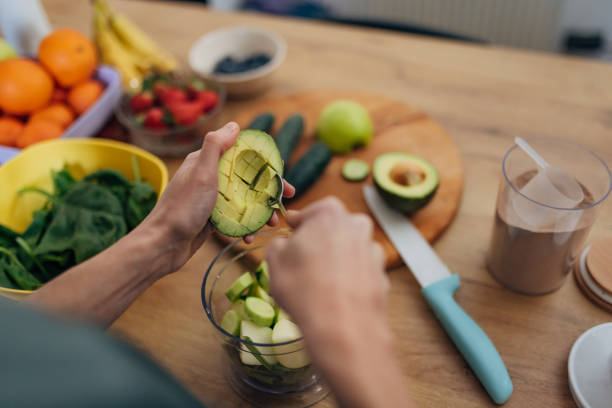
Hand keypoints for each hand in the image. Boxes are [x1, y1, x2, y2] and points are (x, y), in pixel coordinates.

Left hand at [142, 122, 293, 275]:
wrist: (163, 244)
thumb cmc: (182, 208)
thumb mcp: (201, 172)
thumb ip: (216, 146)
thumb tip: (234, 125)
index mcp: (206, 162)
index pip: (243, 156)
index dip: (265, 164)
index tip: (282, 174)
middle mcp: (210, 178)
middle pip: (248, 180)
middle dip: (268, 191)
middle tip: (285, 202)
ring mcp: (211, 199)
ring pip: (245, 201)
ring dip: (260, 212)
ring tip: (271, 224)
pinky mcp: (211, 219)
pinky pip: (236, 219)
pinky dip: (246, 226)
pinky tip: (249, 237)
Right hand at [265, 197, 410, 407]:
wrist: (342, 326)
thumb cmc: (303, 287)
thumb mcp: (275, 260)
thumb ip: (279, 245)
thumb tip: (285, 247)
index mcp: (330, 212)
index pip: (308, 213)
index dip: (296, 227)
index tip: (289, 236)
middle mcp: (356, 225)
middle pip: (332, 229)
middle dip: (318, 242)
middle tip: (301, 263)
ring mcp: (372, 250)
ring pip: (348, 250)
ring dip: (335, 260)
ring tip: (317, 283)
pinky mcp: (381, 275)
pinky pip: (360, 271)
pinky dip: (349, 279)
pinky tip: (335, 295)